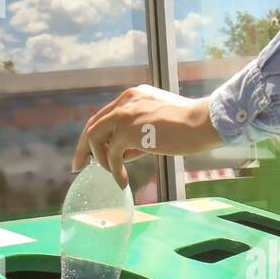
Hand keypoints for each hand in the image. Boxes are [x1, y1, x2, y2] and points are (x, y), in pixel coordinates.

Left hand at [74, 85, 220, 187]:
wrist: (202, 122)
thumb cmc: (189, 126)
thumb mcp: (159, 125)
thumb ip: (140, 134)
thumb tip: (124, 153)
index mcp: (133, 96)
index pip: (105, 116)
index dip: (95, 136)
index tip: (89, 153)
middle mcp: (125, 101)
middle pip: (93, 125)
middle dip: (83, 148)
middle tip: (77, 167)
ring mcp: (125, 114)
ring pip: (95, 138)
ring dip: (99, 160)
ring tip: (113, 175)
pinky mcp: (128, 131)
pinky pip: (111, 155)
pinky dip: (113, 170)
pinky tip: (122, 182)